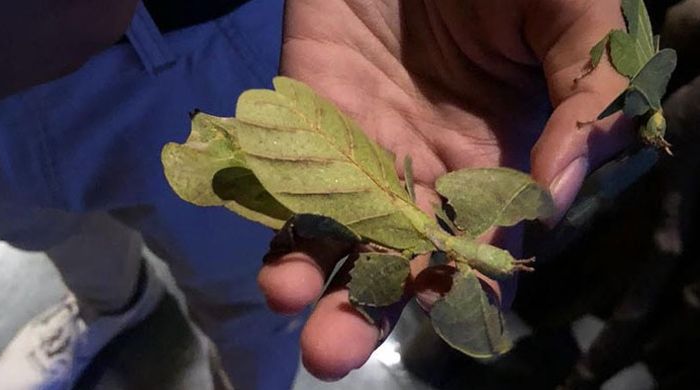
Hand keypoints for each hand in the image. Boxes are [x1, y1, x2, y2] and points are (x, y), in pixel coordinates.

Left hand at [259, 0, 632, 379]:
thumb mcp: (575, 19)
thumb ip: (586, 101)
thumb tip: (555, 198)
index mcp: (492, 160)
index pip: (477, 245)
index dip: (463, 284)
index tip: (450, 314)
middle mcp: (421, 169)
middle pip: (392, 258)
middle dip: (366, 308)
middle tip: (334, 354)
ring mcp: (357, 146)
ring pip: (331, 232)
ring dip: (310, 278)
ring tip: (292, 310)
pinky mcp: (301, 116)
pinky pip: (285, 180)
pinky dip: (273, 217)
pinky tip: (268, 253)